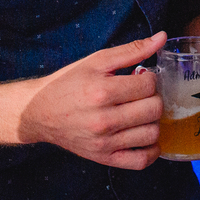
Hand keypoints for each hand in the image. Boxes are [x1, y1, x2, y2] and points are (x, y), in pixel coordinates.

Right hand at [18, 31, 166, 169]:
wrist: (37, 112)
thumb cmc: (68, 83)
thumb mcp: (97, 61)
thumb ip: (133, 50)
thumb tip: (162, 37)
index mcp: (102, 92)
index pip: (149, 84)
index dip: (150, 77)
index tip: (140, 78)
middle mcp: (103, 120)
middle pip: (154, 109)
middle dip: (153, 97)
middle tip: (142, 95)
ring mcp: (103, 143)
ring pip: (152, 134)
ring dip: (153, 121)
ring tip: (141, 113)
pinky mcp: (103, 158)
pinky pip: (140, 161)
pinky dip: (151, 150)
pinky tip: (145, 136)